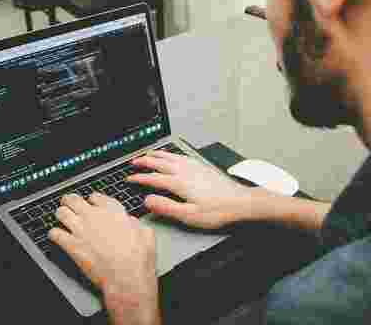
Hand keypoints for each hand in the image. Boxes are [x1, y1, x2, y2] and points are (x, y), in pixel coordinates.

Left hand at [48, 193, 158, 318]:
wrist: (126, 277)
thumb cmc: (138, 258)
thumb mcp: (145, 232)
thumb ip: (134, 222)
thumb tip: (129, 221)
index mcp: (113, 210)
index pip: (95, 196)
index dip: (92, 200)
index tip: (91, 204)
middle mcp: (94, 216)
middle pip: (73, 199)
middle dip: (70, 202)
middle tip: (69, 205)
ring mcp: (81, 229)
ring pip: (61, 212)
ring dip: (61, 215)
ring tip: (62, 219)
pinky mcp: (71, 245)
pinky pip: (54, 233)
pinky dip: (54, 234)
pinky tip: (58, 237)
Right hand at [128, 150, 252, 228]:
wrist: (240, 201)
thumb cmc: (217, 211)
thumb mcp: (189, 216)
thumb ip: (166, 207)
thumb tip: (148, 201)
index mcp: (179, 183)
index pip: (153, 178)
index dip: (139, 178)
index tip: (129, 178)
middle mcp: (185, 171)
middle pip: (160, 162)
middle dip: (145, 161)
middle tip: (134, 161)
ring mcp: (194, 167)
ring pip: (170, 156)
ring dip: (157, 154)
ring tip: (148, 154)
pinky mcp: (202, 166)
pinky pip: (181, 156)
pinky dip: (171, 154)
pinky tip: (172, 156)